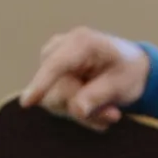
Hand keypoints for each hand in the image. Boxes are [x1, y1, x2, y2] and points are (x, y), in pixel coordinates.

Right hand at [20, 27, 150, 129]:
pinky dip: (77, 111)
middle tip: (113, 116)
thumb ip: (99, 96)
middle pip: (55, 90)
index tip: (26, 102)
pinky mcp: (50, 75)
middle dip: (81, 109)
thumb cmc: (128, 71)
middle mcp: (61, 47)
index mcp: (82, 41)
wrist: (131, 68)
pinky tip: (96, 109)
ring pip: (53, 99)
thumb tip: (76, 110)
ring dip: (82, 113)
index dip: (40, 84)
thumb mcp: (122, 84)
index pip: (55, 64)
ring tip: (109, 112)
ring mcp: (52, 60)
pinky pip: (55, 102)